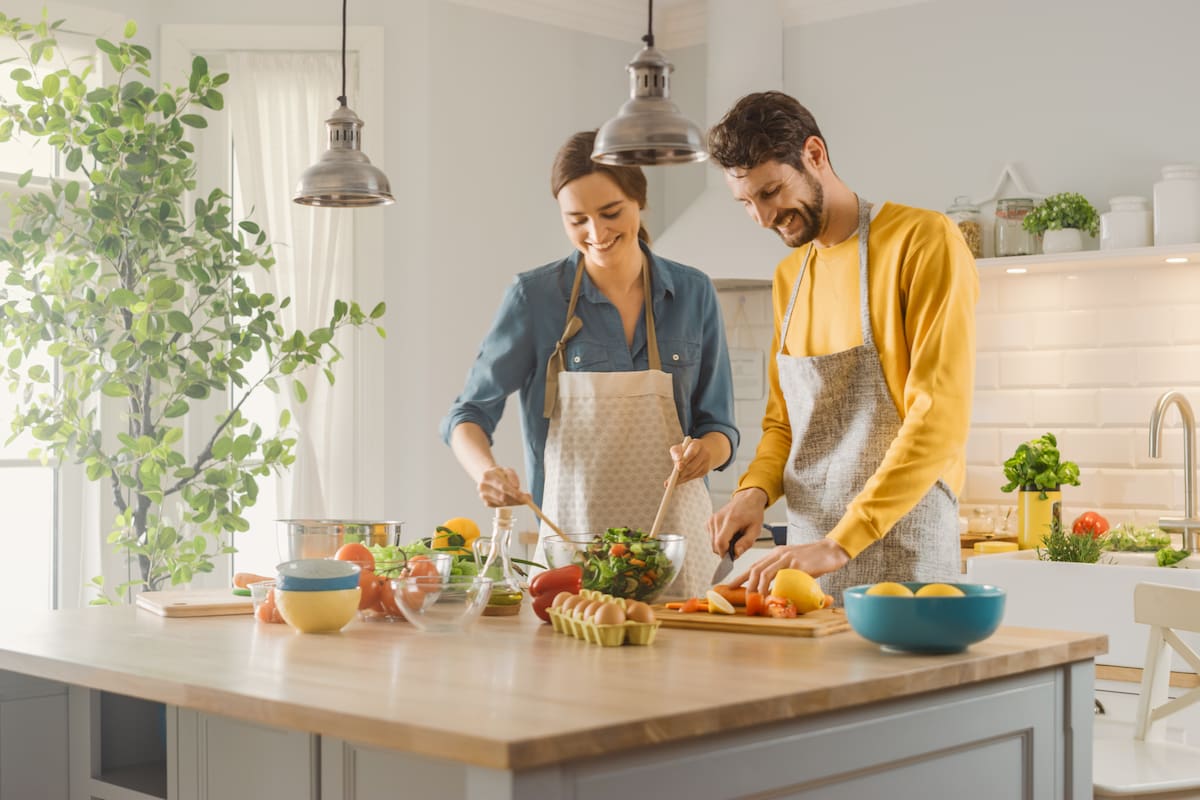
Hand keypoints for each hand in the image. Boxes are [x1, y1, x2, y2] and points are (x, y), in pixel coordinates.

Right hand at [476, 466, 528, 506]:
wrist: (487, 477)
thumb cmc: (499, 474)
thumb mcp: (507, 470)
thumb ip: (513, 477)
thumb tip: (517, 487)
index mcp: (488, 475)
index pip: (503, 486)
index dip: (514, 493)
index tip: (524, 497)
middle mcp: (483, 486)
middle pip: (502, 496)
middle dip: (516, 499)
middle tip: (527, 500)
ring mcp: (483, 496)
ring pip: (502, 503)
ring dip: (514, 502)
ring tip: (521, 499)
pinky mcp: (486, 503)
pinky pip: (500, 506)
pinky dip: (508, 504)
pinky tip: (512, 500)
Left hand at [666, 438, 709, 485]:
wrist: (704, 449)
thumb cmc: (687, 448)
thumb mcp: (680, 447)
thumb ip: (676, 453)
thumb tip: (676, 466)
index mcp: (697, 444)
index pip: (692, 452)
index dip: (685, 460)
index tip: (678, 466)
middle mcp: (704, 453)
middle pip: (691, 466)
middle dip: (681, 473)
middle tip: (671, 479)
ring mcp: (706, 463)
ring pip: (692, 473)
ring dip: (681, 478)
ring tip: (671, 482)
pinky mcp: (705, 471)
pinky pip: (693, 477)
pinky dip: (684, 480)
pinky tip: (677, 481)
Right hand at [707, 488, 766, 557]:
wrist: (747, 499)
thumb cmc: (752, 513)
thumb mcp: (755, 530)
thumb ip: (746, 543)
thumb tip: (736, 554)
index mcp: (731, 520)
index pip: (720, 542)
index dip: (725, 554)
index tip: (732, 557)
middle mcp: (718, 519)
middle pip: (715, 545)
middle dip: (725, 550)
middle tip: (737, 545)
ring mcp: (712, 519)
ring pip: (712, 543)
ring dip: (722, 545)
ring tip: (734, 537)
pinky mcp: (709, 521)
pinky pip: (711, 538)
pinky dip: (719, 540)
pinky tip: (728, 534)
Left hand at [728, 539, 849, 595]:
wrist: (832, 551)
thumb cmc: (814, 559)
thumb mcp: (794, 563)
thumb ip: (783, 572)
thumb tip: (774, 589)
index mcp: (776, 553)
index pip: (754, 565)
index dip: (741, 576)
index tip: (730, 586)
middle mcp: (779, 554)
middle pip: (756, 569)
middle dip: (745, 584)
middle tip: (743, 598)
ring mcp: (788, 559)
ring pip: (765, 573)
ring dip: (757, 588)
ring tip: (755, 600)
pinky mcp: (798, 565)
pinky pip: (781, 578)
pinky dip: (774, 588)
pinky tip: (772, 596)